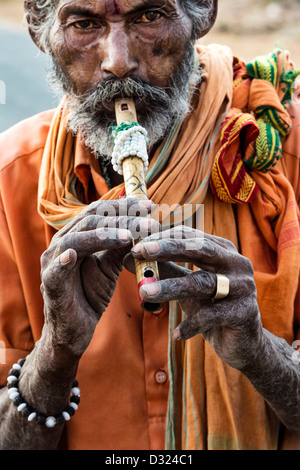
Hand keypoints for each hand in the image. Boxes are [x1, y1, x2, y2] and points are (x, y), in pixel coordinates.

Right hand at [40, 198, 157, 355]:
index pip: (99, 211)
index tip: (151, 205)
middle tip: (150, 223)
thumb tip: (143, 225)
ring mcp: (52, 262)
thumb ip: (121, 246)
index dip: (124, 206)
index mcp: (77, 234)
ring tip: (128, 237)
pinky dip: (63, 262)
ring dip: (103, 235)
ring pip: (75, 240)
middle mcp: (63, 242)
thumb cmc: (91, 294)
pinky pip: (55, 271)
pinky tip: (73, 256)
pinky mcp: (50, 284)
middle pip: (91, 220)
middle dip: (123, 219)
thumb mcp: (111, 266)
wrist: (75, 330)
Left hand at [130, 227, 262, 369]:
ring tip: (143, 293)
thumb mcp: (186, 287)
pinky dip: (191, 324)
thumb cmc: (211, 308)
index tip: (136, 243)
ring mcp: (244, 287)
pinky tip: (175, 334)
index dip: (163, 237)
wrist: (242, 343)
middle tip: (140, 251)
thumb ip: (164, 270)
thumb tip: (129, 258)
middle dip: (168, 249)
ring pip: (202, 282)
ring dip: (170, 287)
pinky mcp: (244, 312)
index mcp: (222, 250)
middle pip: (200, 249)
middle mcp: (236, 263)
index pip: (190, 235)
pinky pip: (212, 316)